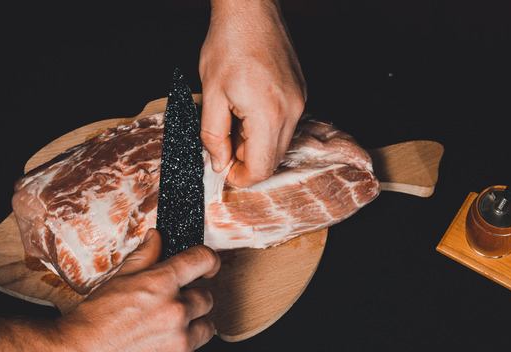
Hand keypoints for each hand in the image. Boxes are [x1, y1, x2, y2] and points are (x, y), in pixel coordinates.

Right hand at [55, 229, 219, 351]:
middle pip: (206, 300)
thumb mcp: (114, 282)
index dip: (208, 263)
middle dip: (190, 305)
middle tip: (165, 317)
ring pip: (207, 331)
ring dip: (191, 334)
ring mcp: (181, 344)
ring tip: (162, 341)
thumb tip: (157, 238)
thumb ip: (143, 257)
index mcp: (161, 283)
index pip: (203, 259)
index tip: (207, 269)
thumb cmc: (88, 326)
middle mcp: (176, 311)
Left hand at [199, 0, 306, 186]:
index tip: (223, 168)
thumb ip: (213, 136)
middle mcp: (291, 112)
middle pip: (273, 159)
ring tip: (233, 119)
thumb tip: (219, 162)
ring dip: (256, 143)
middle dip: (247, 160)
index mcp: (268, 115)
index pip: (261, 168)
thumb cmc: (228, 44)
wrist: (251, 9)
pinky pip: (285, 124)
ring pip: (280, 143)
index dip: (240, 177)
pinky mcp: (300, 93)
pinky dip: (266, 127)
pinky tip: (247, 107)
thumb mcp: (210, 94)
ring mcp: (299, 102)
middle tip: (223, 142)